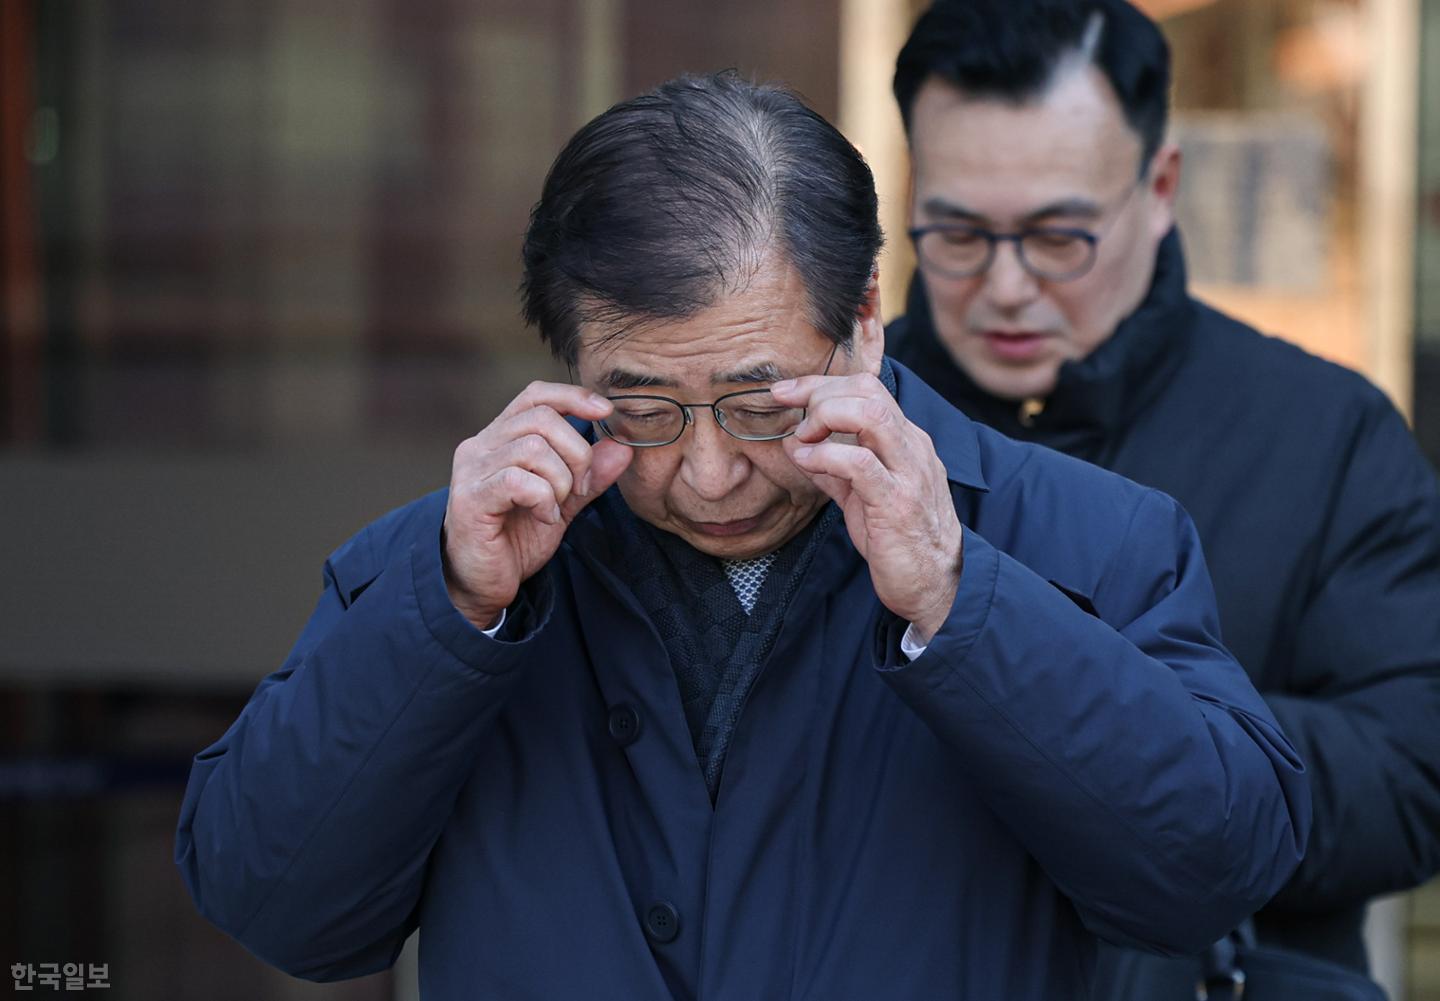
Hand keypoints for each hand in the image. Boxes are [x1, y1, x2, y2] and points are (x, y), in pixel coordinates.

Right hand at [443, 382, 632, 629]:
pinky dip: (544, 499)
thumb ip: (589, 476)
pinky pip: (519, 481)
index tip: (606, 411)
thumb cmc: (515, 540)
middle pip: (542, 418)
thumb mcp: (563, 502)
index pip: (535, 396)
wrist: (482, 585)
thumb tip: (622, 448)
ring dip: (560, 480)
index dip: (573, 396)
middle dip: (577, 452)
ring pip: (533, 448)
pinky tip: (543, 518)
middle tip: (581, 489)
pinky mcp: (471, 498)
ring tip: (557, 507)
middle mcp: (480, 446)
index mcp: (499, 439)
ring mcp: (472, 471)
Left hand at [771, 372, 961, 643]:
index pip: (866, 389)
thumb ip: (833, 468)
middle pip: (867, 390)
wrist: (934, 584)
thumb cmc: (898, 540)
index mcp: (905, 441)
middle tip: (789, 414)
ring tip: (803, 438)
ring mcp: (908, 472)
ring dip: (825, 416)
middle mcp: (911, 447)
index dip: (821, 383)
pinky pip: (859, 463)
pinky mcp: (896, 502)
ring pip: (870, 415)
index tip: (785, 391)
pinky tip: (806, 461)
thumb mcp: (861, 496)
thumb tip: (796, 444)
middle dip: (819, 392)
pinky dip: (825, 455)